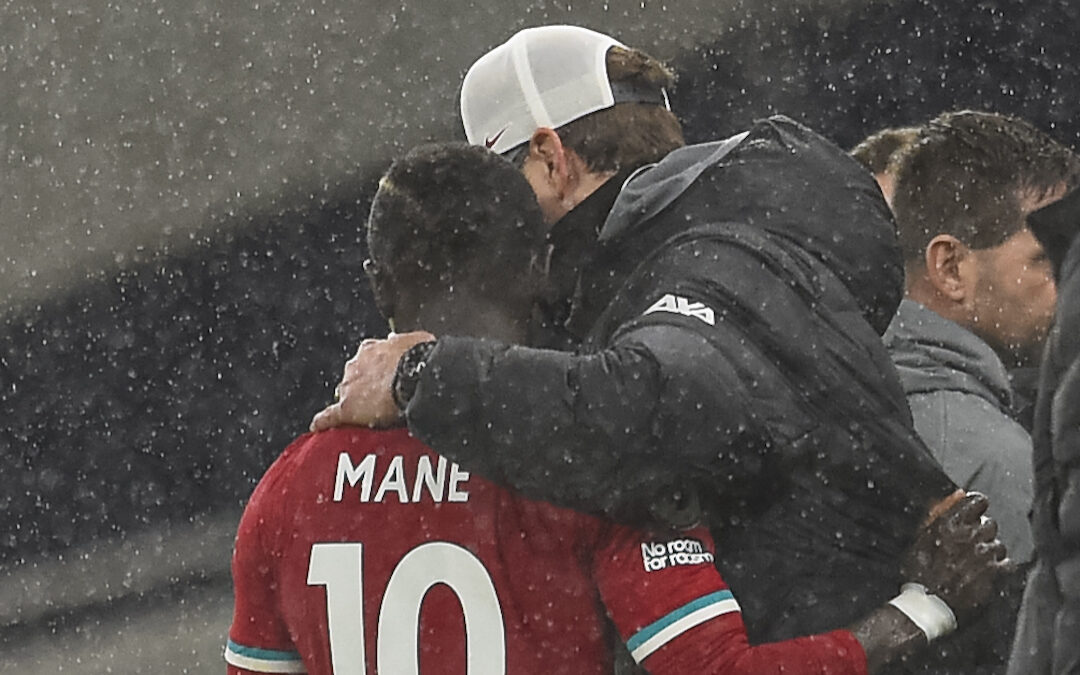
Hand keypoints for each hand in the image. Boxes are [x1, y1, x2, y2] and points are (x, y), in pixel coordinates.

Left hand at [309, 331, 435, 430]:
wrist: (414, 374)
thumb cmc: (419, 357)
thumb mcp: (416, 342)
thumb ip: (406, 344)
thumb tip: (405, 344)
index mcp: (371, 349)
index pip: (367, 359)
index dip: (376, 369)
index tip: (384, 375)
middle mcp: (356, 365)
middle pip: (354, 378)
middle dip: (363, 387)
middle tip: (379, 397)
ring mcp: (349, 387)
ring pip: (345, 396)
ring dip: (353, 403)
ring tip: (365, 416)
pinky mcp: (347, 408)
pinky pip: (330, 416)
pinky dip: (324, 421)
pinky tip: (319, 426)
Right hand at [901, 491, 1011, 614]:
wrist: (927, 606)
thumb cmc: (919, 572)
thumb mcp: (920, 537)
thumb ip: (940, 511)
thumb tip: (959, 493)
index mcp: (950, 522)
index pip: (978, 501)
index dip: (977, 508)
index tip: (974, 516)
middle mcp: (970, 535)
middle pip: (989, 524)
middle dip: (981, 533)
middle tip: (968, 547)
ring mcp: (984, 554)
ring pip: (999, 544)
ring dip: (989, 552)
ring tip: (974, 565)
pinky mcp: (995, 574)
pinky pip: (1007, 563)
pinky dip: (999, 568)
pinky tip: (985, 575)